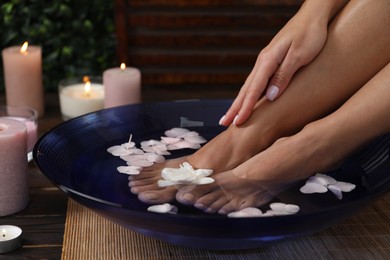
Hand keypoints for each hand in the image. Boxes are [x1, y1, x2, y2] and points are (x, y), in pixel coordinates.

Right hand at [220, 7, 328, 125]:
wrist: (313, 15)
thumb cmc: (310, 34)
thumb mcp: (300, 55)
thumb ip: (284, 75)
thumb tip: (269, 96)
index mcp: (268, 61)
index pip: (254, 90)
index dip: (246, 108)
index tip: (238, 123)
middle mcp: (263, 61)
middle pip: (246, 89)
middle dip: (234, 107)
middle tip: (224, 123)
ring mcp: (266, 61)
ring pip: (249, 85)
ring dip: (240, 101)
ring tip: (232, 116)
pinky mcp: (272, 61)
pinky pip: (257, 82)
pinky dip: (249, 94)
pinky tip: (248, 100)